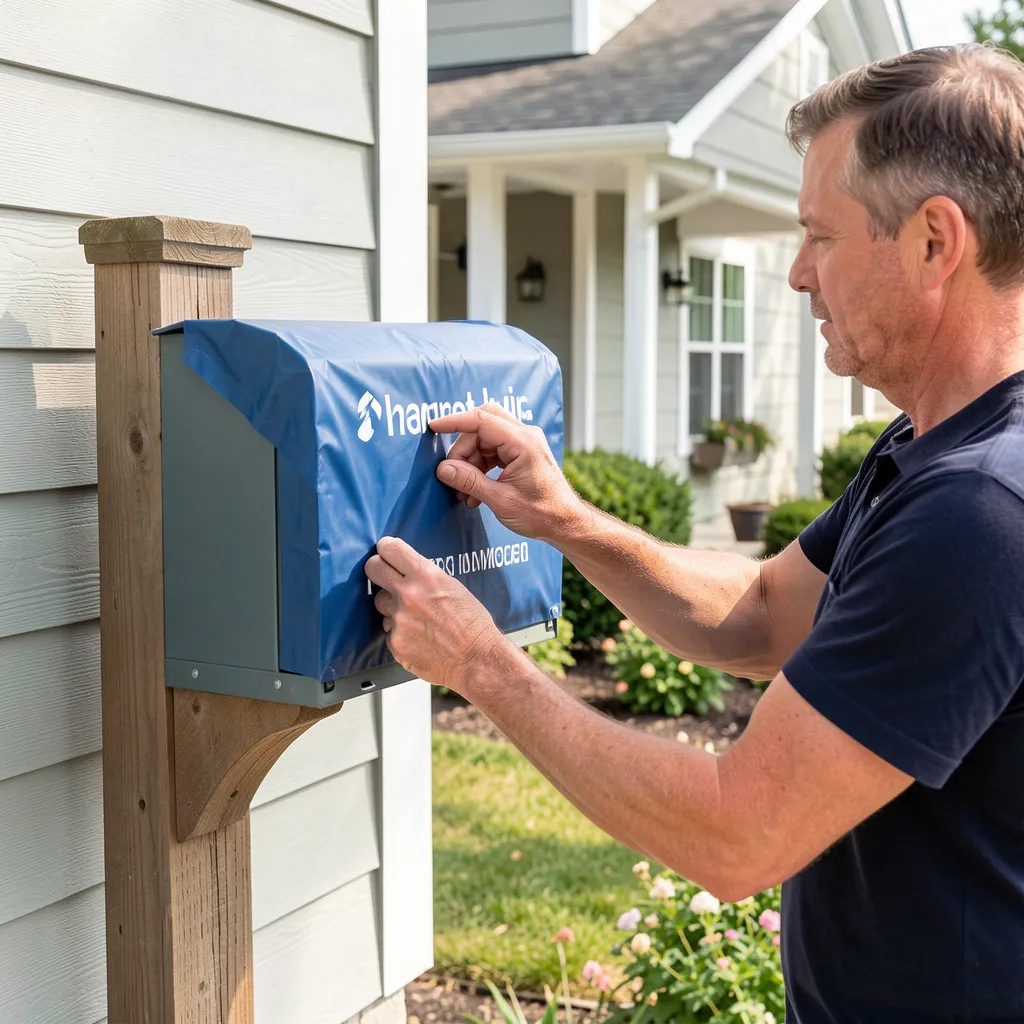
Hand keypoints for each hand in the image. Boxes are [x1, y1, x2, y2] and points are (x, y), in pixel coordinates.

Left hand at [364, 536, 510, 691]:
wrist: (477, 659)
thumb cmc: (472, 623)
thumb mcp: (452, 586)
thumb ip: (425, 576)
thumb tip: (404, 571)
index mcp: (425, 575)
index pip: (390, 549)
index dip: (386, 548)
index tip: (385, 551)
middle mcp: (407, 594)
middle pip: (373, 569)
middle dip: (378, 570)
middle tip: (384, 576)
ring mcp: (398, 620)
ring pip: (381, 604)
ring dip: (392, 607)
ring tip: (416, 618)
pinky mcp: (395, 643)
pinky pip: (389, 631)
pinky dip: (401, 633)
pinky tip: (419, 638)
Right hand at [429, 402, 582, 542]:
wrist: (566, 524)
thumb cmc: (541, 514)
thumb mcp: (500, 500)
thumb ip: (470, 481)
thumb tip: (443, 469)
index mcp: (523, 442)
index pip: (482, 420)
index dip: (455, 421)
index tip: (434, 427)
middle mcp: (526, 436)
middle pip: (482, 426)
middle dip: (463, 449)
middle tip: (452, 474)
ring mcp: (525, 443)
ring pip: (485, 439)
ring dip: (470, 462)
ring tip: (463, 491)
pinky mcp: (523, 454)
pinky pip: (493, 451)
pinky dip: (480, 467)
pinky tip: (474, 492)